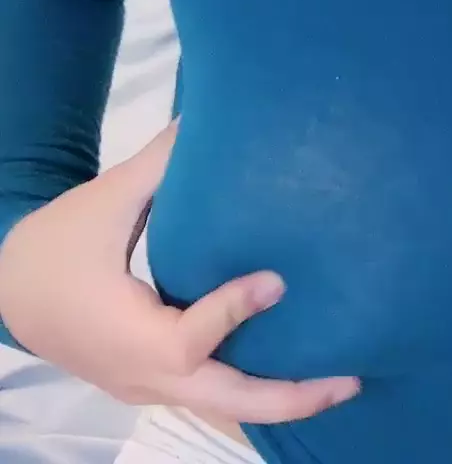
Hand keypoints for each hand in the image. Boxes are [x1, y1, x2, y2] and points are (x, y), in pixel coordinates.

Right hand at [0, 123, 361, 422]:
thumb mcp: (104, 203)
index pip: (189, 338)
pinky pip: (211, 392)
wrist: (11, 292)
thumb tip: (208, 113)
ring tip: (342, 380)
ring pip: (222, 404)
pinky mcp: (156, 381)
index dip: (232, 311)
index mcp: (129, 334)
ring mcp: (151, 386)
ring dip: (280, 397)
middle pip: (225, 399)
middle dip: (289, 394)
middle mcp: (145, 374)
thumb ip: (159, 165)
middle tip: (350, 378)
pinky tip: (296, 365)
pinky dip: (254, 387)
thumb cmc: (59, 246)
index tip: (278, 280)